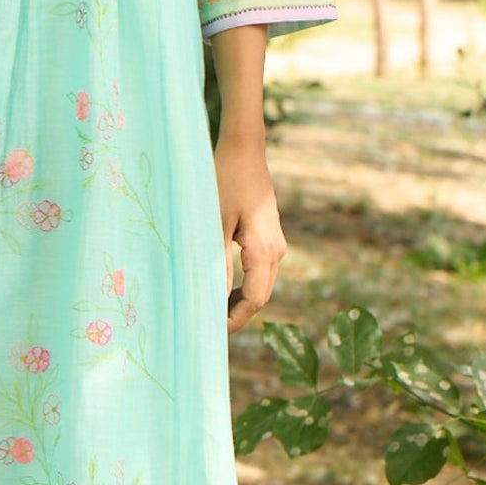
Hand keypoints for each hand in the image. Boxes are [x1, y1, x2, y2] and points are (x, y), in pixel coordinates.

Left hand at [216, 136, 286, 333]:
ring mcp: (276, 243)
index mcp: (265, 250)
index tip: (212, 333)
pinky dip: (243, 284)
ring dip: (239, 300)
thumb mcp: (213, 224)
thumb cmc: (223, 181)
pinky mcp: (269, 236)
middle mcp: (277, 250)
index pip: (254, 299)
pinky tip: (222, 288)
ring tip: (212, 311)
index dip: (234, 319)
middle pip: (261, 295)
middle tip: (208, 328)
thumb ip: (216, 262)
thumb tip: (212, 298)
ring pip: (261, 284)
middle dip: (237, 314)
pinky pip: (260, 270)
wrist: (243, 151)